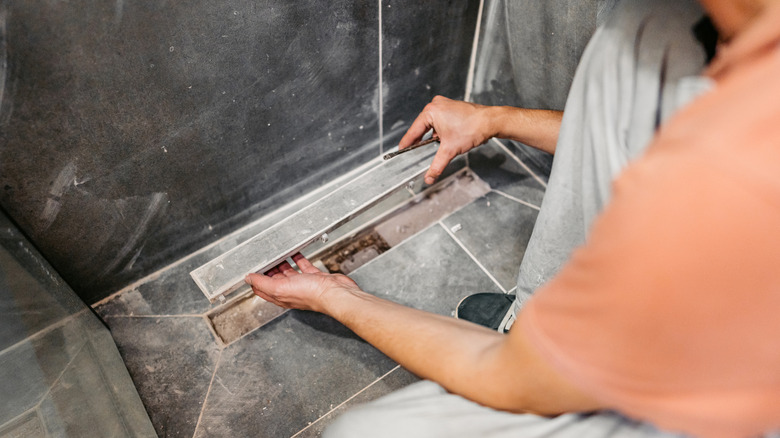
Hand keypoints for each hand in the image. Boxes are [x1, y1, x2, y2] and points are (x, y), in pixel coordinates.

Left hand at [244, 253, 360, 313]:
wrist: (335, 293)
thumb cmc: (312, 294)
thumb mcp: (280, 287)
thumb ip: (263, 282)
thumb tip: (248, 279)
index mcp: (280, 296)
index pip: (262, 288)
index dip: (255, 279)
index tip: (251, 268)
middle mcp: (290, 291)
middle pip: (274, 279)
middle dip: (268, 268)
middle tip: (263, 257)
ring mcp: (303, 284)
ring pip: (288, 272)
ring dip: (282, 262)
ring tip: (276, 253)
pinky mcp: (314, 277)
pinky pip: (303, 266)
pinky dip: (298, 258)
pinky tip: (295, 252)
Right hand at [399, 96, 493, 183]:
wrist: (490, 122)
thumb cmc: (472, 128)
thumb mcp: (450, 150)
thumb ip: (437, 165)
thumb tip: (429, 176)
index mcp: (431, 111)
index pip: (414, 131)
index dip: (407, 143)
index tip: (400, 149)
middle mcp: (436, 105)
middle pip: (422, 127)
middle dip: (421, 140)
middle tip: (415, 151)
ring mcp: (444, 105)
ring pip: (432, 125)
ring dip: (433, 136)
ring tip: (437, 145)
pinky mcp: (452, 108)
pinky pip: (440, 121)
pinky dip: (440, 131)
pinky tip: (446, 138)